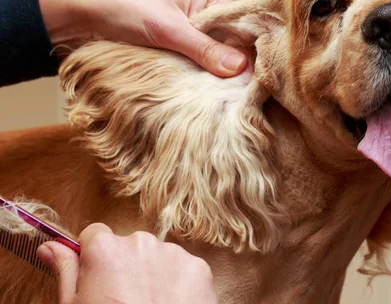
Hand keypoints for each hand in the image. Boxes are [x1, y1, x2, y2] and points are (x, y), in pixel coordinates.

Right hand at [36, 223, 217, 303]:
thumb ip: (66, 271)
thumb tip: (50, 247)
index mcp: (105, 249)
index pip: (95, 235)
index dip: (94, 257)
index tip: (98, 277)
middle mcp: (140, 242)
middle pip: (129, 246)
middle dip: (126, 266)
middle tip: (124, 299)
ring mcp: (173, 253)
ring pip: (157, 256)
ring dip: (153, 274)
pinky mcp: (198, 267)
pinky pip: (182, 268)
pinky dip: (177, 284)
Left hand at [39, 0, 246, 76]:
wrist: (81, 16)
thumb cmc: (123, 7)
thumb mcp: (167, 28)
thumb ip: (203, 48)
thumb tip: (241, 68)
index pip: (243, 27)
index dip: (250, 53)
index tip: (255, 81)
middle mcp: (208, 11)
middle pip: (234, 44)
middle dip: (233, 67)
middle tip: (238, 94)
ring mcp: (194, 31)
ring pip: (217, 57)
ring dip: (216, 75)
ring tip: (225, 98)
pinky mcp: (181, 47)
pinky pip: (200, 65)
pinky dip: (201, 78)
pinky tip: (206, 93)